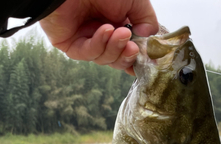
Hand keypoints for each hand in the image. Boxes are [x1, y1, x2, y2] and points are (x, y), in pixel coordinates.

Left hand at [40, 0, 157, 74]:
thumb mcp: (135, 1)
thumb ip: (147, 20)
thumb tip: (149, 39)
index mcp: (118, 26)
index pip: (128, 50)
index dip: (137, 58)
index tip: (147, 60)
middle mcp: (102, 36)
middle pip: (118, 60)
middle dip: (127, 56)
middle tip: (132, 47)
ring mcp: (86, 42)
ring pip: (105, 59)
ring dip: (114, 48)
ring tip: (119, 33)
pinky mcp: (71, 46)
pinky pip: (88, 54)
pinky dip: (99, 44)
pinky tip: (105, 31)